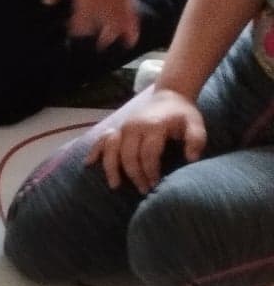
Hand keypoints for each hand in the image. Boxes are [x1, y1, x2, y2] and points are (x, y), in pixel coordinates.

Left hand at [43, 0, 139, 47]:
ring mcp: (119, 0)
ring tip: (128, 43)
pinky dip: (133, 18)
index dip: (75, 30)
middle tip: (102, 46)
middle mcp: (104, 7)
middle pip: (105, 30)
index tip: (72, 31)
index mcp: (86, 5)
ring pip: (123, 23)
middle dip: (103, 39)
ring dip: (124, 34)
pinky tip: (133, 19)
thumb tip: (46, 2)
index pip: (80, 26)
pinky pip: (132, 9)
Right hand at [84, 83, 206, 193]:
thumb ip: (196, 140)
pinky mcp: (117, 128)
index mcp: (153, 125)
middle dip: (135, 175)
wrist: (169, 96)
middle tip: (144, 189)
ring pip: (111, 150)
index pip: (148, 154)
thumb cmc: (182, 114)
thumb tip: (191, 159)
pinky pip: (102, 140)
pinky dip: (95, 152)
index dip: (151, 171)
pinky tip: (88, 164)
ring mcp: (123, 127)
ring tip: (115, 185)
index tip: (156, 184)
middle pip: (128, 156)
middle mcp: (134, 126)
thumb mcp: (196, 123)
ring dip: (112, 169)